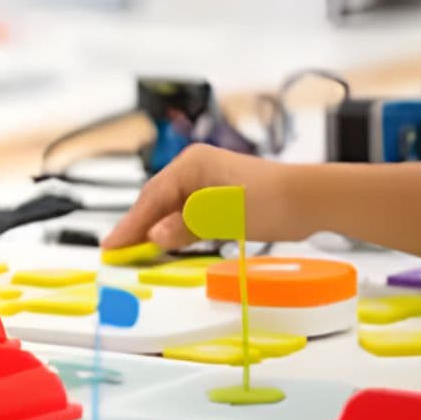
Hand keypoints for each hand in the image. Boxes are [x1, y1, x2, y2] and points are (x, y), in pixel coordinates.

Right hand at [101, 145, 306, 250]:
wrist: (309, 200)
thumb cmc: (271, 200)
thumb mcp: (223, 215)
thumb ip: (187, 225)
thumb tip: (155, 236)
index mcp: (192, 164)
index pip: (152, 197)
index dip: (130, 225)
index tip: (111, 247)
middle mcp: (196, 168)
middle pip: (157, 201)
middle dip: (138, 228)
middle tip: (117, 254)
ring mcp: (207, 182)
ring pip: (171, 209)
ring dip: (155, 231)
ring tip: (135, 254)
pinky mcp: (219, 197)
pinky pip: (187, 214)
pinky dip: (175, 231)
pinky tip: (168, 245)